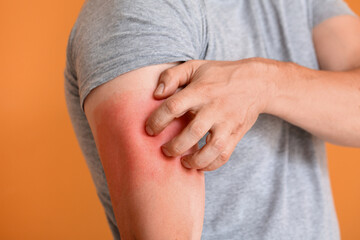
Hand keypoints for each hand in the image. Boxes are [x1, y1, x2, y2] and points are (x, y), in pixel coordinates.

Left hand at [145, 58, 277, 170]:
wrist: (257, 82)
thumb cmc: (219, 75)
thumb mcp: (195, 67)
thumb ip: (172, 76)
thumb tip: (156, 94)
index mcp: (200, 90)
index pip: (174, 107)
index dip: (158, 120)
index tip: (150, 130)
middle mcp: (214, 107)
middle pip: (192, 132)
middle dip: (174, 147)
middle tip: (164, 150)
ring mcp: (227, 122)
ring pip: (212, 148)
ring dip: (194, 161)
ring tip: (183, 162)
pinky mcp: (236, 133)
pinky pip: (224, 155)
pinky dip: (211, 165)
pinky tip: (200, 164)